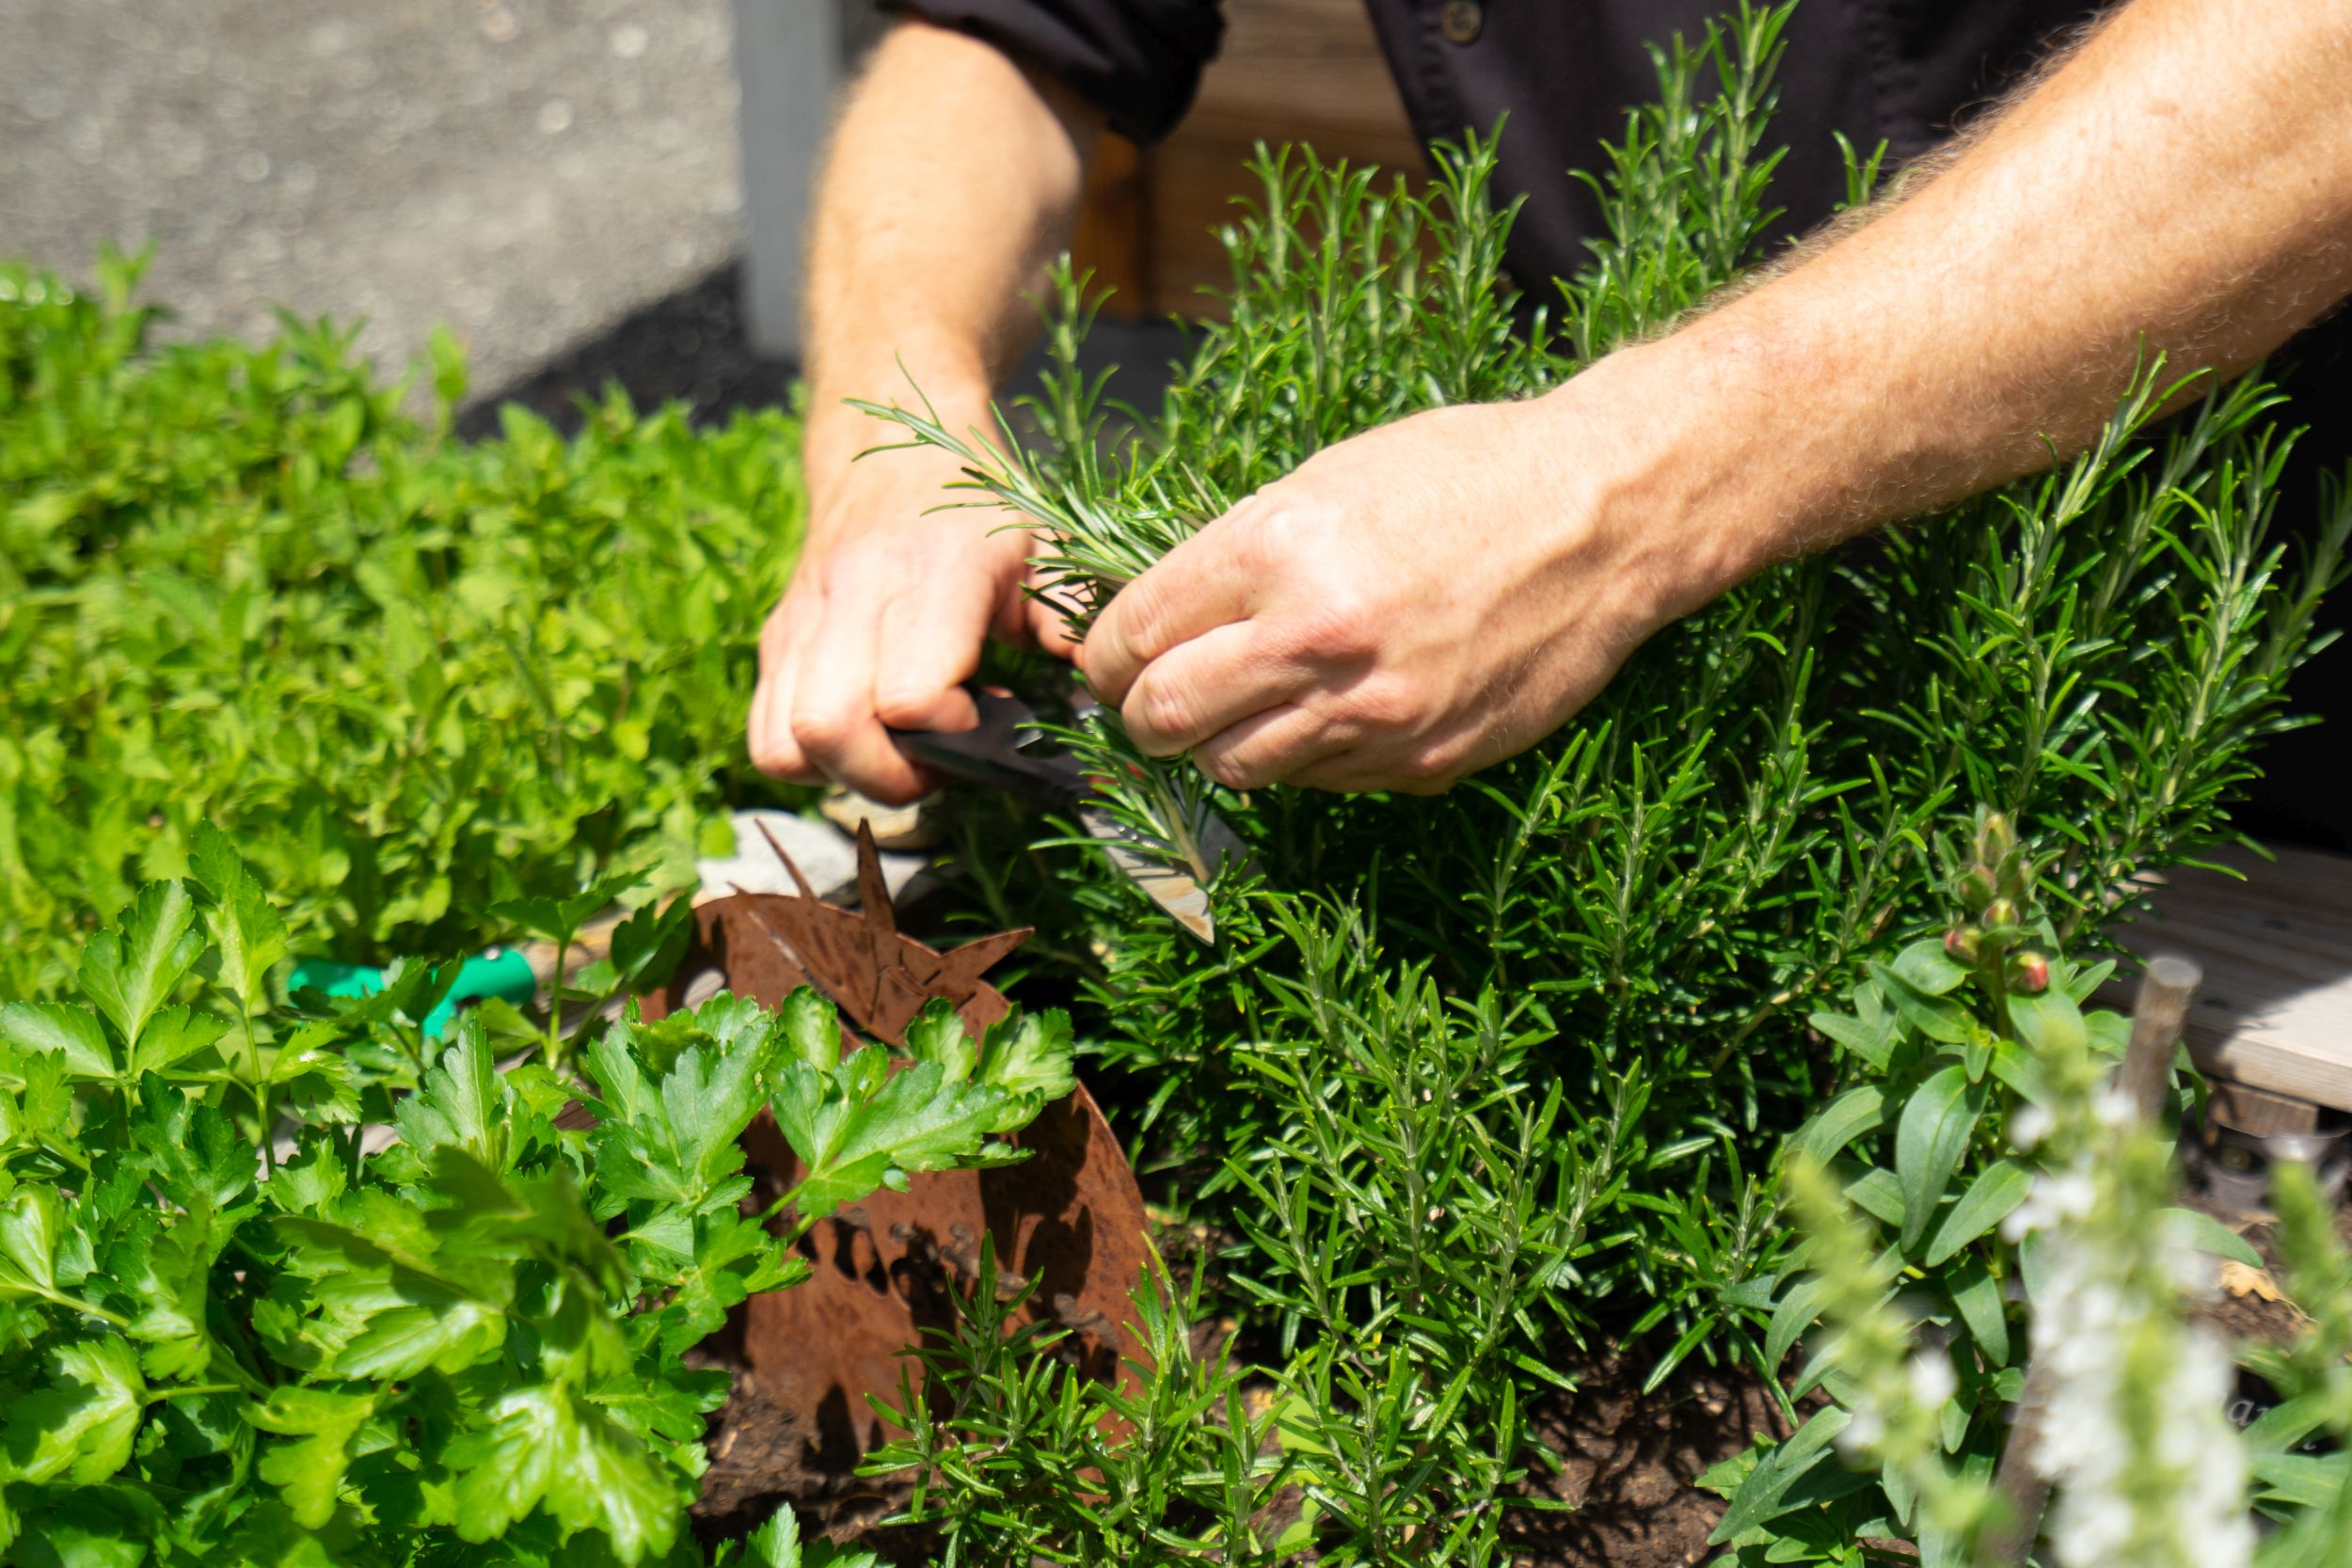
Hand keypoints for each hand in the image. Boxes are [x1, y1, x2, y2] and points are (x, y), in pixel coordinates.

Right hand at [749, 439, 1074, 802]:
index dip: (950, 732)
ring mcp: (802, 622)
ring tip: (901, 748)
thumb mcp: (1044, 549)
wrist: (890, 444)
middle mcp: (853, 598)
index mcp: (930, 575)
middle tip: (940, 756)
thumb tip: (1109, 691)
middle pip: (829, 731)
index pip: (909, 697)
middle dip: (889, 775)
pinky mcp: (777, 640)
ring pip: (783, 745)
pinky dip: (809, 758)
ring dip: (844, 773)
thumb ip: (1072, 622)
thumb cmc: (977, 507)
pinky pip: (766, 735)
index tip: (987, 713)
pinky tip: (866, 733)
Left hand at [1076, 376, 1734, 793]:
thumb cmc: (1465, 473)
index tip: (1109, 657)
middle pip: (1162, 720)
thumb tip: (1153, 621)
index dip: (1102, 655)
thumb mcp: (1327, 478)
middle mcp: (1314, 640)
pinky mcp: (1422, 761)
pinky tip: (1330, 709)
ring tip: (1242, 705)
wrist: (1607, 516)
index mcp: (1275, 550)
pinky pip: (1320, 781)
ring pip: (1233, 768)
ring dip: (1219, 743)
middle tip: (1154, 697)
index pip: (1130, 639)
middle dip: (1141, 713)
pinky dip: (1304, 755)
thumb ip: (1233, 556)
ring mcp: (1372, 713)